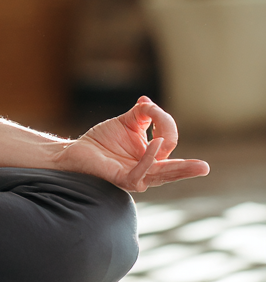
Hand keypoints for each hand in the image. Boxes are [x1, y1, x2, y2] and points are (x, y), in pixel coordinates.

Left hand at [54, 97, 209, 191]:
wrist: (76, 150)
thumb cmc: (102, 140)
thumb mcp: (126, 123)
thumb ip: (142, 114)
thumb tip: (147, 101)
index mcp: (152, 160)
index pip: (168, 144)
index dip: (164, 124)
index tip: (149, 108)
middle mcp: (147, 172)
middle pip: (172, 170)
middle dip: (188, 169)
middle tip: (206, 168)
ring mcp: (136, 178)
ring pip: (161, 175)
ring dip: (179, 169)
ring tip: (200, 167)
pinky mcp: (122, 180)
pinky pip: (140, 173)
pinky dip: (150, 158)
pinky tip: (156, 145)